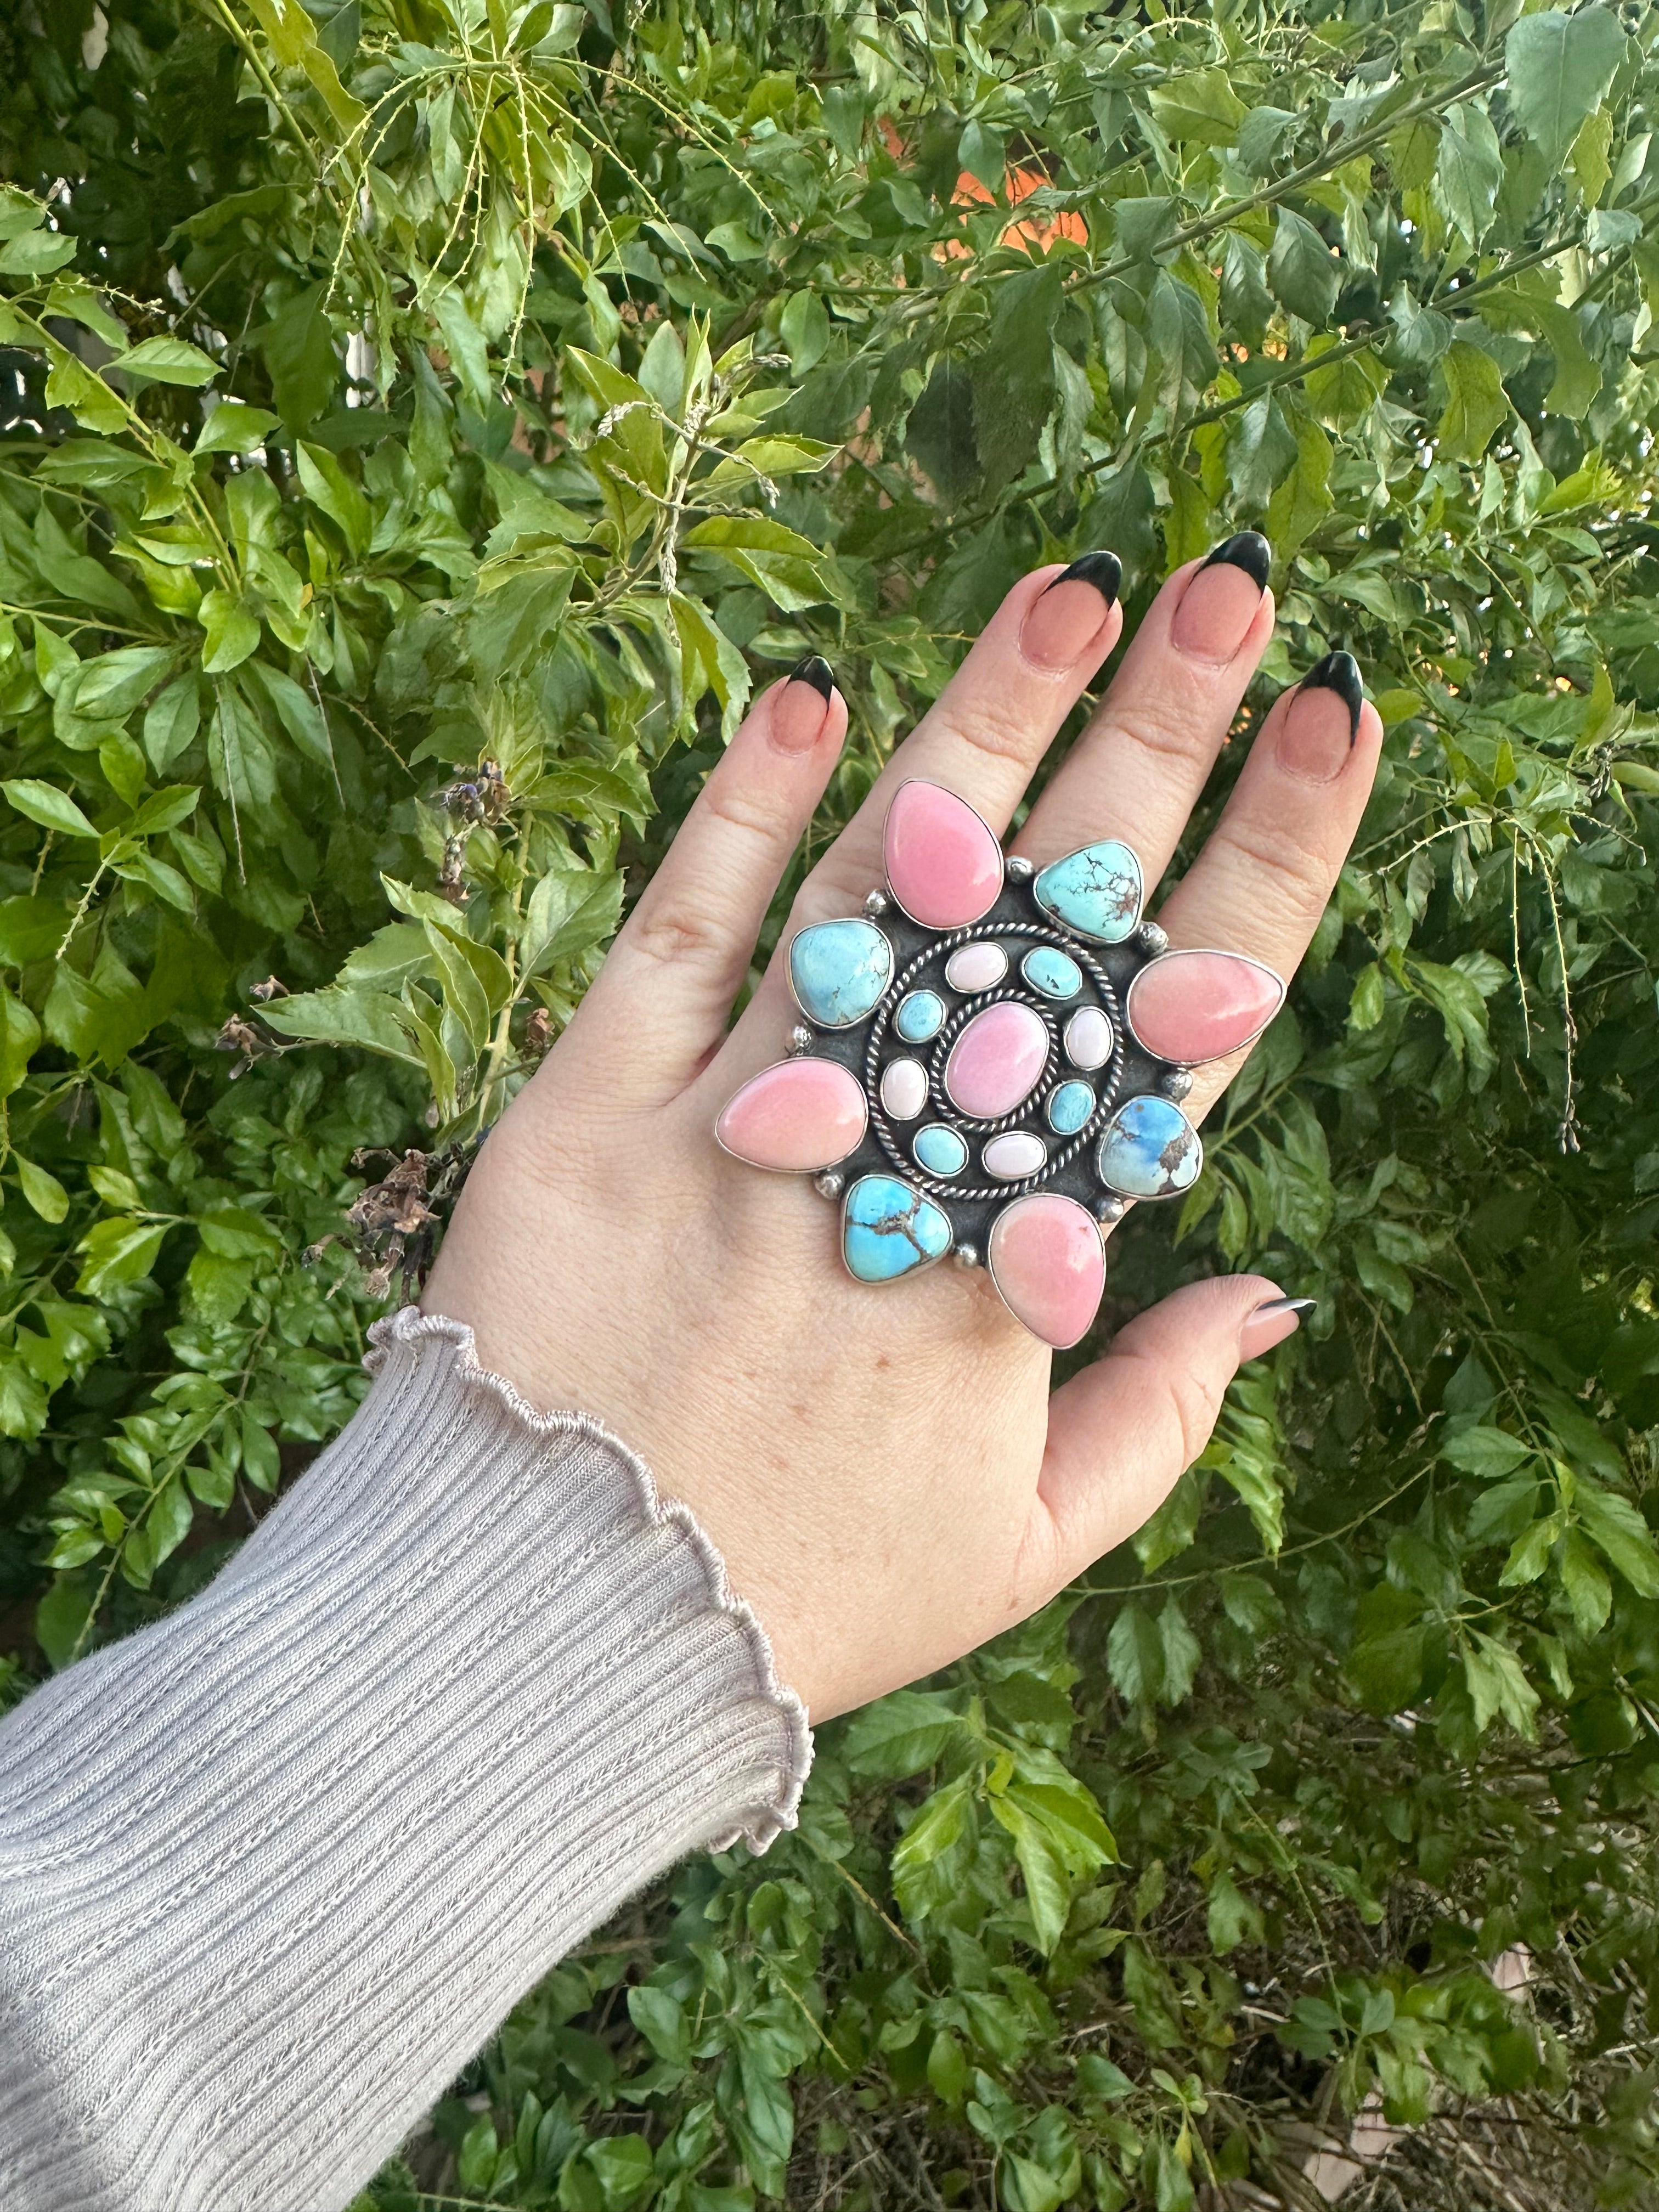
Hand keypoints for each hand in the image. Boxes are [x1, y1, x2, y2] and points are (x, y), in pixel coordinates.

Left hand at [423, 540, 1382, 1719]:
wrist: (549, 1632)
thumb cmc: (802, 1598)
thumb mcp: (1020, 1550)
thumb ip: (1157, 1418)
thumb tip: (1267, 1293)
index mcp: (1019, 1266)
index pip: (1170, 1025)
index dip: (1265, 860)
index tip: (1333, 722)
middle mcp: (899, 1171)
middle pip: (1045, 921)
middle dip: (1149, 738)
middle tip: (1224, 583)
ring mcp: (743, 1126)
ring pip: (878, 893)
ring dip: (977, 725)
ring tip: (1065, 586)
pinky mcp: (592, 1113)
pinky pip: (677, 940)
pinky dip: (739, 817)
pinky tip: (809, 696)